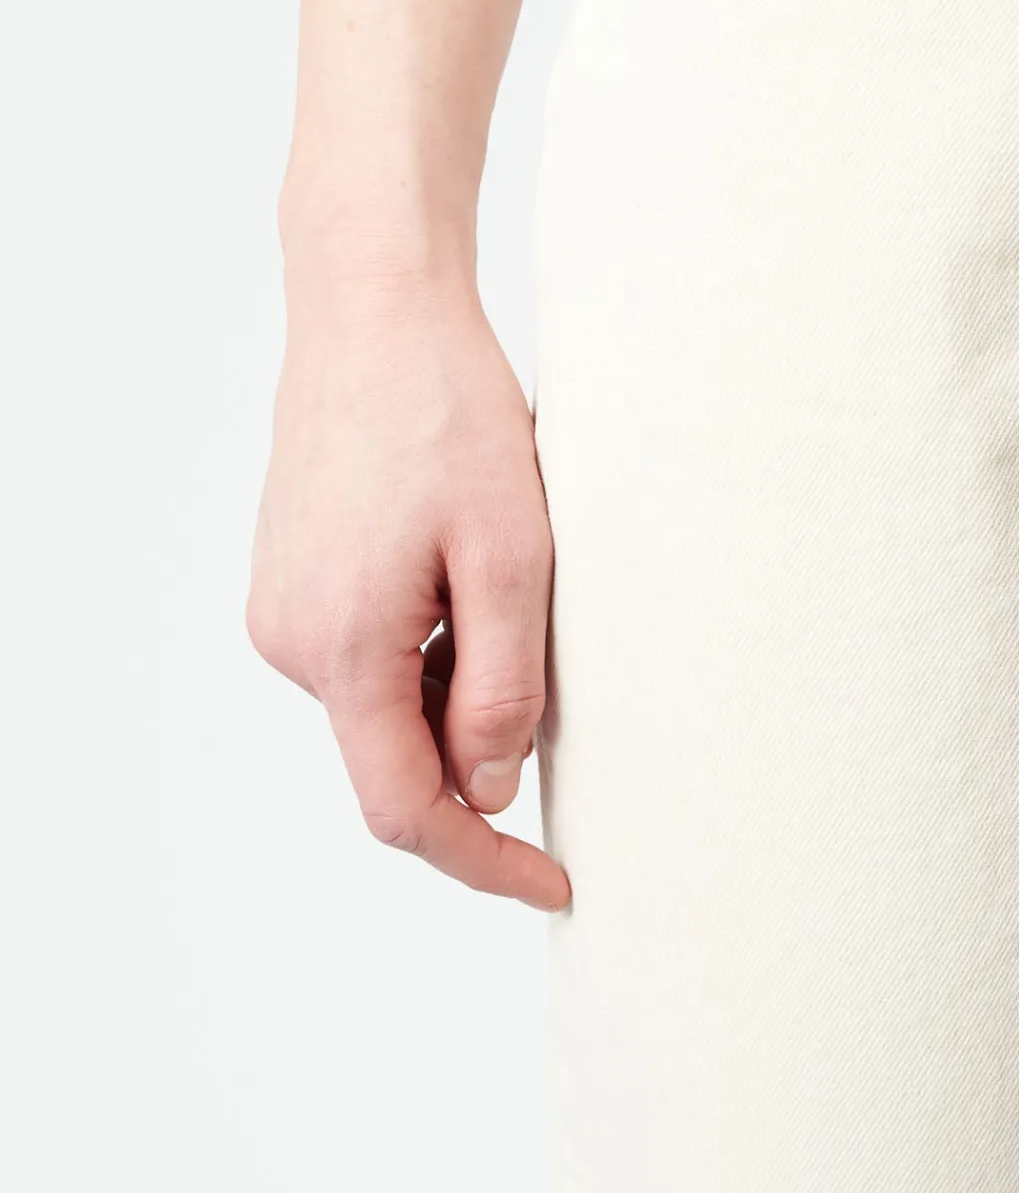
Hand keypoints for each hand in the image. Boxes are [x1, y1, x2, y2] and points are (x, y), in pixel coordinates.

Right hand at [248, 268, 569, 910]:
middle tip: (562, 680)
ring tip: (514, 580)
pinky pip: (370, 652)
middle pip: (396, 757)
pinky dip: (433, 646)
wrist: (374, 308)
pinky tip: (471, 564)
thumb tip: (492, 792)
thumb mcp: (513, 557)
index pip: (407, 811)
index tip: (556, 883)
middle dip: (482, 755)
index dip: (484, 862)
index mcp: (343, 649)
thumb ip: (502, 687)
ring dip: (461, 685)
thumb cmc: (449, 413)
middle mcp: (291, 642)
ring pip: (387, 701)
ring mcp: (283, 608)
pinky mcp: (293, 576)